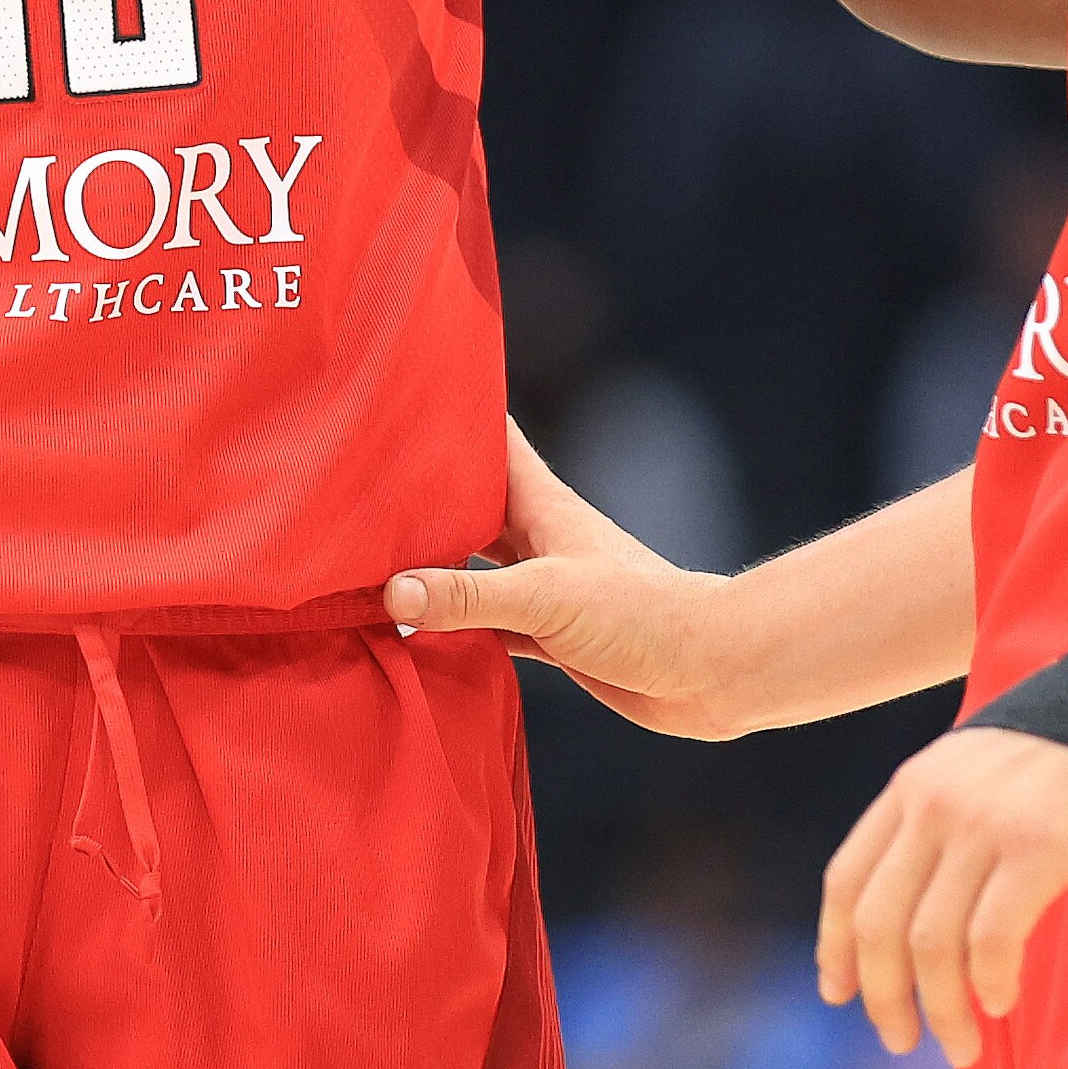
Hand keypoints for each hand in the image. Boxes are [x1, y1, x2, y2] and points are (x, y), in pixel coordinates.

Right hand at [382, 423, 733, 733]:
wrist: (708, 672)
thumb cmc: (641, 614)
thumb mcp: (543, 598)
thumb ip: (466, 595)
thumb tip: (391, 592)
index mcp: (542, 505)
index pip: (493, 438)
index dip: (453, 413)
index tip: (401, 395)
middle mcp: (539, 539)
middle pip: (469, 503)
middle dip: (422, 495)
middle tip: (359, 487)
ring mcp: (543, 587)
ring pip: (472, 566)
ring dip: (431, 564)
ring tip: (370, 559)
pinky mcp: (549, 635)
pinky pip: (485, 623)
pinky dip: (452, 626)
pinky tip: (415, 634)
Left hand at [817, 725, 1067, 1067]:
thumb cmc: (1055, 753)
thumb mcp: (969, 775)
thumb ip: (936, 832)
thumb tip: (918, 929)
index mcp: (907, 789)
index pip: (845, 879)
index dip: (834, 946)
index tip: (839, 993)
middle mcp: (931, 806)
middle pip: (879, 922)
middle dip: (884, 996)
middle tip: (902, 1041)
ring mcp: (982, 826)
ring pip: (932, 943)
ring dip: (942, 1010)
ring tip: (961, 1046)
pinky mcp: (1037, 848)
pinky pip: (992, 937)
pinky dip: (989, 983)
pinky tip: (1000, 1003)